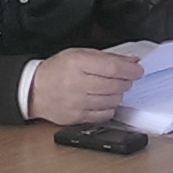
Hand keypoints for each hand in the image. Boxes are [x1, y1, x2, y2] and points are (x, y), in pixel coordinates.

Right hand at [29, 48, 144, 123]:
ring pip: (112, 101)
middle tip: (125, 79)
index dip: (130, 70)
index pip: (113, 68)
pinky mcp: (77, 118)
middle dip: (126, 82)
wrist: (34, 90)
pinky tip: (104, 100)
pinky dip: (109, 107)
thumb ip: (106, 58)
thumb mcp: (79, 55)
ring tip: (112, 88)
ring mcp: (77, 103)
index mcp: (77, 64)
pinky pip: (104, 114)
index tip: (138, 71)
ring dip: (118, 94)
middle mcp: (77, 84)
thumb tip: (132, 62)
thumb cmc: (57, 70)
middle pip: (115, 85)